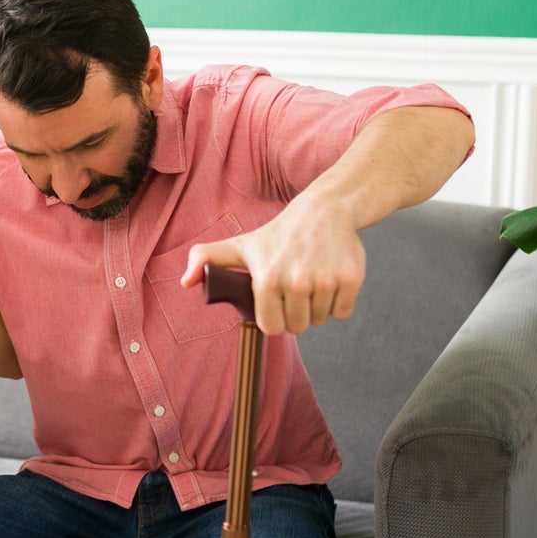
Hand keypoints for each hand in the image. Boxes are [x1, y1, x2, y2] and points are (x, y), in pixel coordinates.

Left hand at [180, 198, 364, 336]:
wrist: (325, 209)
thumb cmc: (278, 233)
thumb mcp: (240, 245)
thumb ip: (206, 261)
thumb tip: (185, 282)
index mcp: (267, 280)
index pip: (271, 328)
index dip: (274, 317)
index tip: (276, 300)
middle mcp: (297, 282)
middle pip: (297, 327)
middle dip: (296, 313)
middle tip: (295, 287)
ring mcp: (326, 281)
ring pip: (320, 320)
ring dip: (317, 307)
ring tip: (312, 279)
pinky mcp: (351, 279)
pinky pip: (343, 312)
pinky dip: (338, 301)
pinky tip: (330, 278)